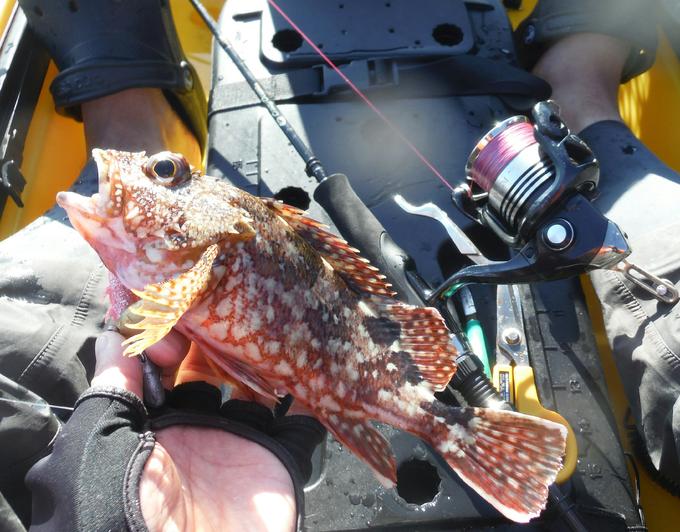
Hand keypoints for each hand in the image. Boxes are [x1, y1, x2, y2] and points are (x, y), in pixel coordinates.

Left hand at [93, 331, 297, 531]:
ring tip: (273, 329)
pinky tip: (310, 371)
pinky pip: (300, 427)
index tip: (180, 323)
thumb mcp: (97, 448)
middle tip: (233, 310)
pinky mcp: (274, 463)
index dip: (172, 339)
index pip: (164, 368)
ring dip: (266, 362)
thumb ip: (109, 391)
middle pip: (214, 371)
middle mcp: (195, 430)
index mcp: (150, 425)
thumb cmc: (120, 511)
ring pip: (257, 390)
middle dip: (223, 340)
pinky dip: (310, 401)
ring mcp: (237, 445)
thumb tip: (115, 336)